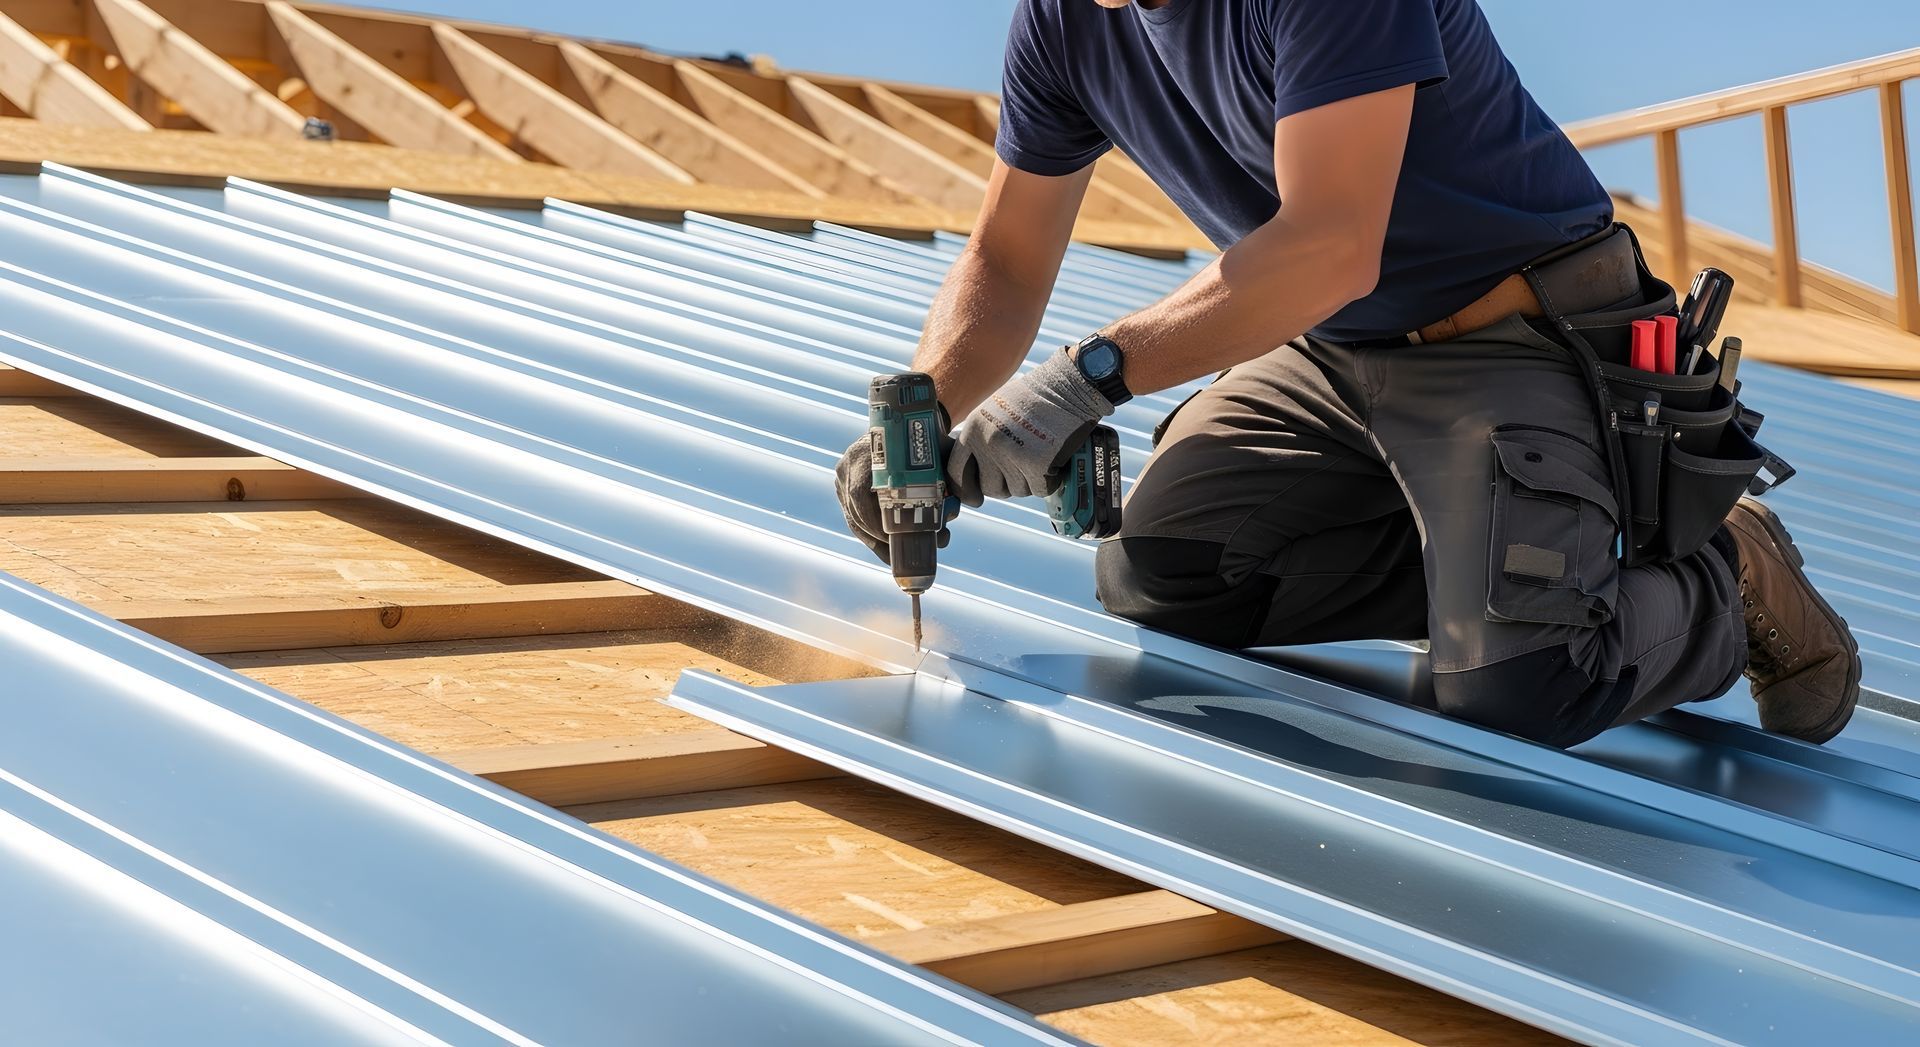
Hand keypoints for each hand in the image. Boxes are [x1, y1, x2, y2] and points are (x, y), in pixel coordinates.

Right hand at [834, 435, 953, 563]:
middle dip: (883, 539)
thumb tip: (973, 500)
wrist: (905, 423)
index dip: (875, 523)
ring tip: (903, 557)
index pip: (859, 495)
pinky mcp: (844, 491)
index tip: (898, 538)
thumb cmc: (925, 438)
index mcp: (866, 452)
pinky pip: (856, 521)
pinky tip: (890, 553)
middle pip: (857, 513)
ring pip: (856, 521)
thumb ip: (953, 471)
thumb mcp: (940, 450)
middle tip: (910, 553)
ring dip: (879, 543)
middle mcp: (848, 465)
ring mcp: (843, 479)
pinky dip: (873, 539)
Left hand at [947, 348, 1113, 504]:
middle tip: (1023, 468)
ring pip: (1017, 490)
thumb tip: (975, 474)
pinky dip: (1050, 481)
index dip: (965, 490)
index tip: (975, 499)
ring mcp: (1012, 454)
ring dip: (1031, 480)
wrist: (1067, 386)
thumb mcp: (994, 412)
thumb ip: (981, 439)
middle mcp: (988, 443)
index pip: (957, 471)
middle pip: (990, 488)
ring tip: (1040, 455)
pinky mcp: (1036, 464)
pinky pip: (1039, 490)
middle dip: (1007, 484)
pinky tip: (1054, 462)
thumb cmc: (1035, 398)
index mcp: (974, 428)